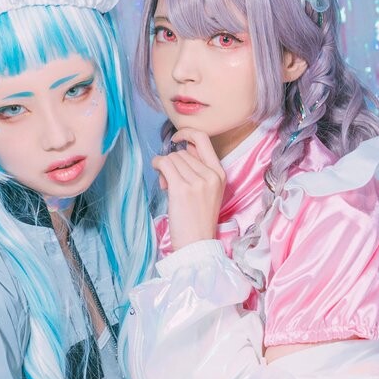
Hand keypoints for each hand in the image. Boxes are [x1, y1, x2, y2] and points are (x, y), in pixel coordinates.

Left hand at [152, 127, 225, 250]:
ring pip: (172, 158)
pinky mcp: (181, 188)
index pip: (203, 139)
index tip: (176, 138)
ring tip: (168, 187)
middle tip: (170, 181)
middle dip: (173, 163)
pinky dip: (157, 166)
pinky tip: (160, 177)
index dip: (187, 133)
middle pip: (182, 152)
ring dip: (164, 168)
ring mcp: (197, 181)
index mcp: (220, 174)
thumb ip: (199, 169)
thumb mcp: (208, 192)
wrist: (197, 244)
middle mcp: (211, 175)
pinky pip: (164, 164)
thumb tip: (182, 149)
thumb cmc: (198, 220)